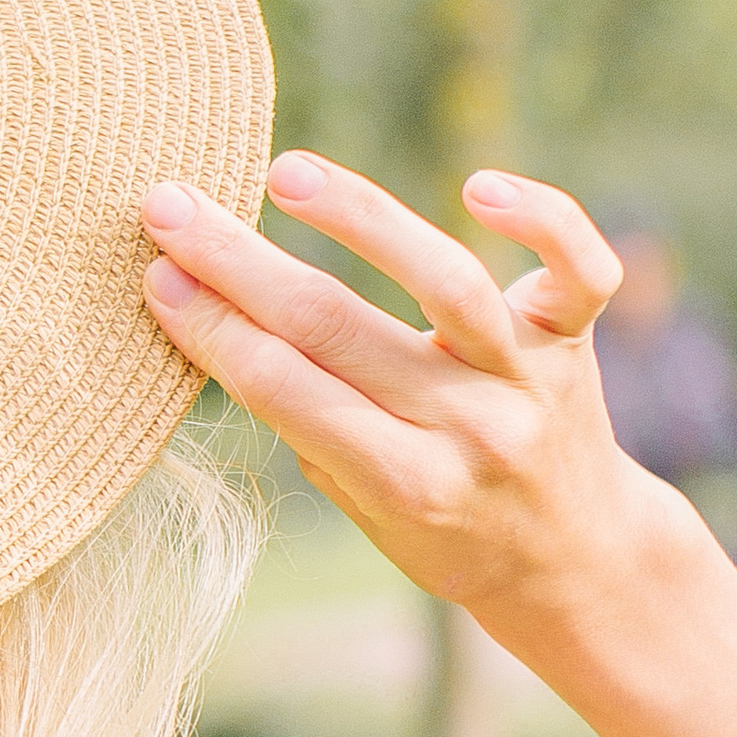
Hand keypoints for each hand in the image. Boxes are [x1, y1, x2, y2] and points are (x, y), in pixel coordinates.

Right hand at [139, 153, 666, 626]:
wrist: (578, 561)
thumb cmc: (445, 530)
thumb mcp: (367, 512)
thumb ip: (312, 427)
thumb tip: (224, 318)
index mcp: (406, 485)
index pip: (287, 392)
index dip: (213, 331)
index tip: (155, 275)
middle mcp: (470, 429)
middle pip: (337, 328)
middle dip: (239, 263)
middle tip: (169, 208)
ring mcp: (529, 379)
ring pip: (446, 282)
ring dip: (359, 218)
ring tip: (285, 174)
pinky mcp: (577, 338)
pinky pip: (581, 269)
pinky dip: (543, 218)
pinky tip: (479, 185)